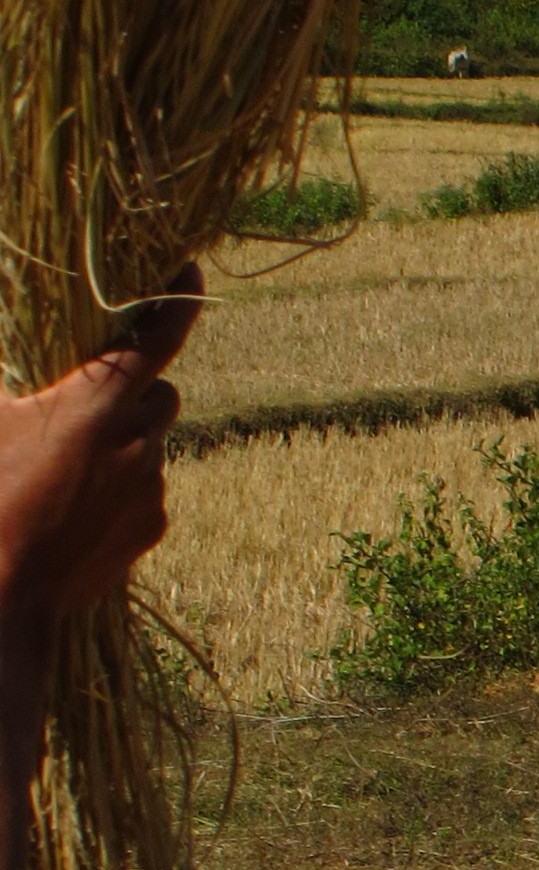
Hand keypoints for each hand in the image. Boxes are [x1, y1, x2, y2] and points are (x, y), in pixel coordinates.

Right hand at [0, 264, 192, 624]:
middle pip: (161, 394)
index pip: (154, 339)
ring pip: (153, 445)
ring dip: (123, 443)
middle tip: (90, 404)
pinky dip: (122, 485)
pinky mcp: (152, 526)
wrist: (4, 596)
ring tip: (67, 466)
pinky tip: (76, 505)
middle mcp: (138, 441)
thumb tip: (17, 388)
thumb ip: (11, 394)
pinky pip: (148, 490)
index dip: (176, 302)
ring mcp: (151, 486)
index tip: (189, 273)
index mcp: (96, 406)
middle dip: (136, 391)